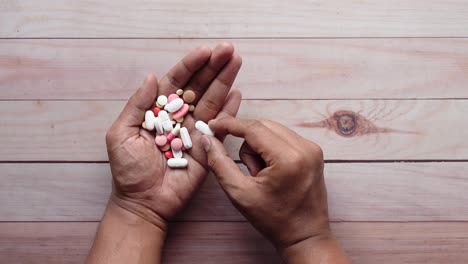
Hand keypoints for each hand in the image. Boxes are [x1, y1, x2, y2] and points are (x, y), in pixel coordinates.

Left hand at [105, 43, 241, 231]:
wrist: (143, 202)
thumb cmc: (128, 170)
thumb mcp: (121, 133)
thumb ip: (137, 105)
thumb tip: (150, 77)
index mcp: (157, 111)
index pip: (175, 82)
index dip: (190, 66)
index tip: (205, 51)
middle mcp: (179, 117)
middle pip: (198, 87)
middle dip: (213, 67)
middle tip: (228, 50)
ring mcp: (195, 132)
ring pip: (211, 102)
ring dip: (224, 81)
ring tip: (236, 62)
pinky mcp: (207, 149)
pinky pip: (220, 127)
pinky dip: (230, 111)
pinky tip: (237, 93)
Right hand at [201, 117, 349, 262]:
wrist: (305, 236)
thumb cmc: (274, 220)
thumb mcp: (240, 193)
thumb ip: (220, 163)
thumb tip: (207, 140)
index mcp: (288, 158)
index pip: (254, 128)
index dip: (230, 124)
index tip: (213, 125)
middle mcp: (305, 148)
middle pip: (263, 125)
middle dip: (247, 142)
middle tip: (246, 170)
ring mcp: (313, 148)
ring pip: (273, 130)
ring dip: (259, 147)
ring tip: (262, 175)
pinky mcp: (314, 152)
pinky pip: (284, 137)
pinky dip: (271, 149)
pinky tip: (272, 171)